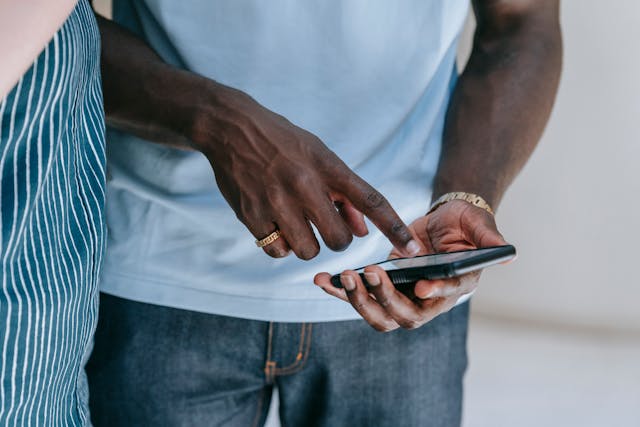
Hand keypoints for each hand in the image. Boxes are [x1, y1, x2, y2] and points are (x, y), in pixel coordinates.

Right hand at [190, 84, 419, 259]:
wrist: (231, 128)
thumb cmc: (282, 142)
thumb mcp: (318, 154)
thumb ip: (343, 192)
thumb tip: (362, 230)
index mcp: (327, 166)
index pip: (370, 200)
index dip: (393, 227)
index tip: (412, 249)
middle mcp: (304, 184)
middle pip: (338, 239)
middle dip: (336, 239)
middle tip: (323, 224)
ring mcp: (276, 201)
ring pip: (308, 250)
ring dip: (307, 244)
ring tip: (295, 222)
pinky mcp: (252, 215)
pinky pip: (278, 251)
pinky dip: (281, 246)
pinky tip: (276, 225)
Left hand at [314, 200, 507, 330]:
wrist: (444, 222)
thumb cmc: (465, 224)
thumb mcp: (479, 223)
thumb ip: (489, 238)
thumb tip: (508, 254)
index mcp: (456, 286)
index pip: (447, 295)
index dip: (436, 293)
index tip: (421, 285)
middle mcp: (429, 300)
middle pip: (405, 315)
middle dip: (383, 297)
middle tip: (365, 273)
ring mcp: (404, 298)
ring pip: (378, 314)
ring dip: (356, 299)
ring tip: (338, 278)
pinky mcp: (382, 289)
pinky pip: (360, 297)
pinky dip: (340, 290)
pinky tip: (322, 280)